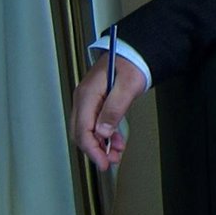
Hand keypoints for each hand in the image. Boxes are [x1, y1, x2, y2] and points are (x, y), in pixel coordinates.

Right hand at [70, 51, 146, 171]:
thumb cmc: (132, 63)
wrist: (134, 52)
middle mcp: (84, 98)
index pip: (83, 129)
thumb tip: (102, 131)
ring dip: (101, 144)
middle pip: (81, 132)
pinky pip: (95, 124)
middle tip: (110, 161)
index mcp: (88, 94)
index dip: (92, 149)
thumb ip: (114, 108)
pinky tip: (116, 141)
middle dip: (95, 150)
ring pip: (88, 130)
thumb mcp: (127, 86)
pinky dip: (105, 135)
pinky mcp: (96, 102)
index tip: (103, 162)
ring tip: (116, 153)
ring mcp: (89, 100)